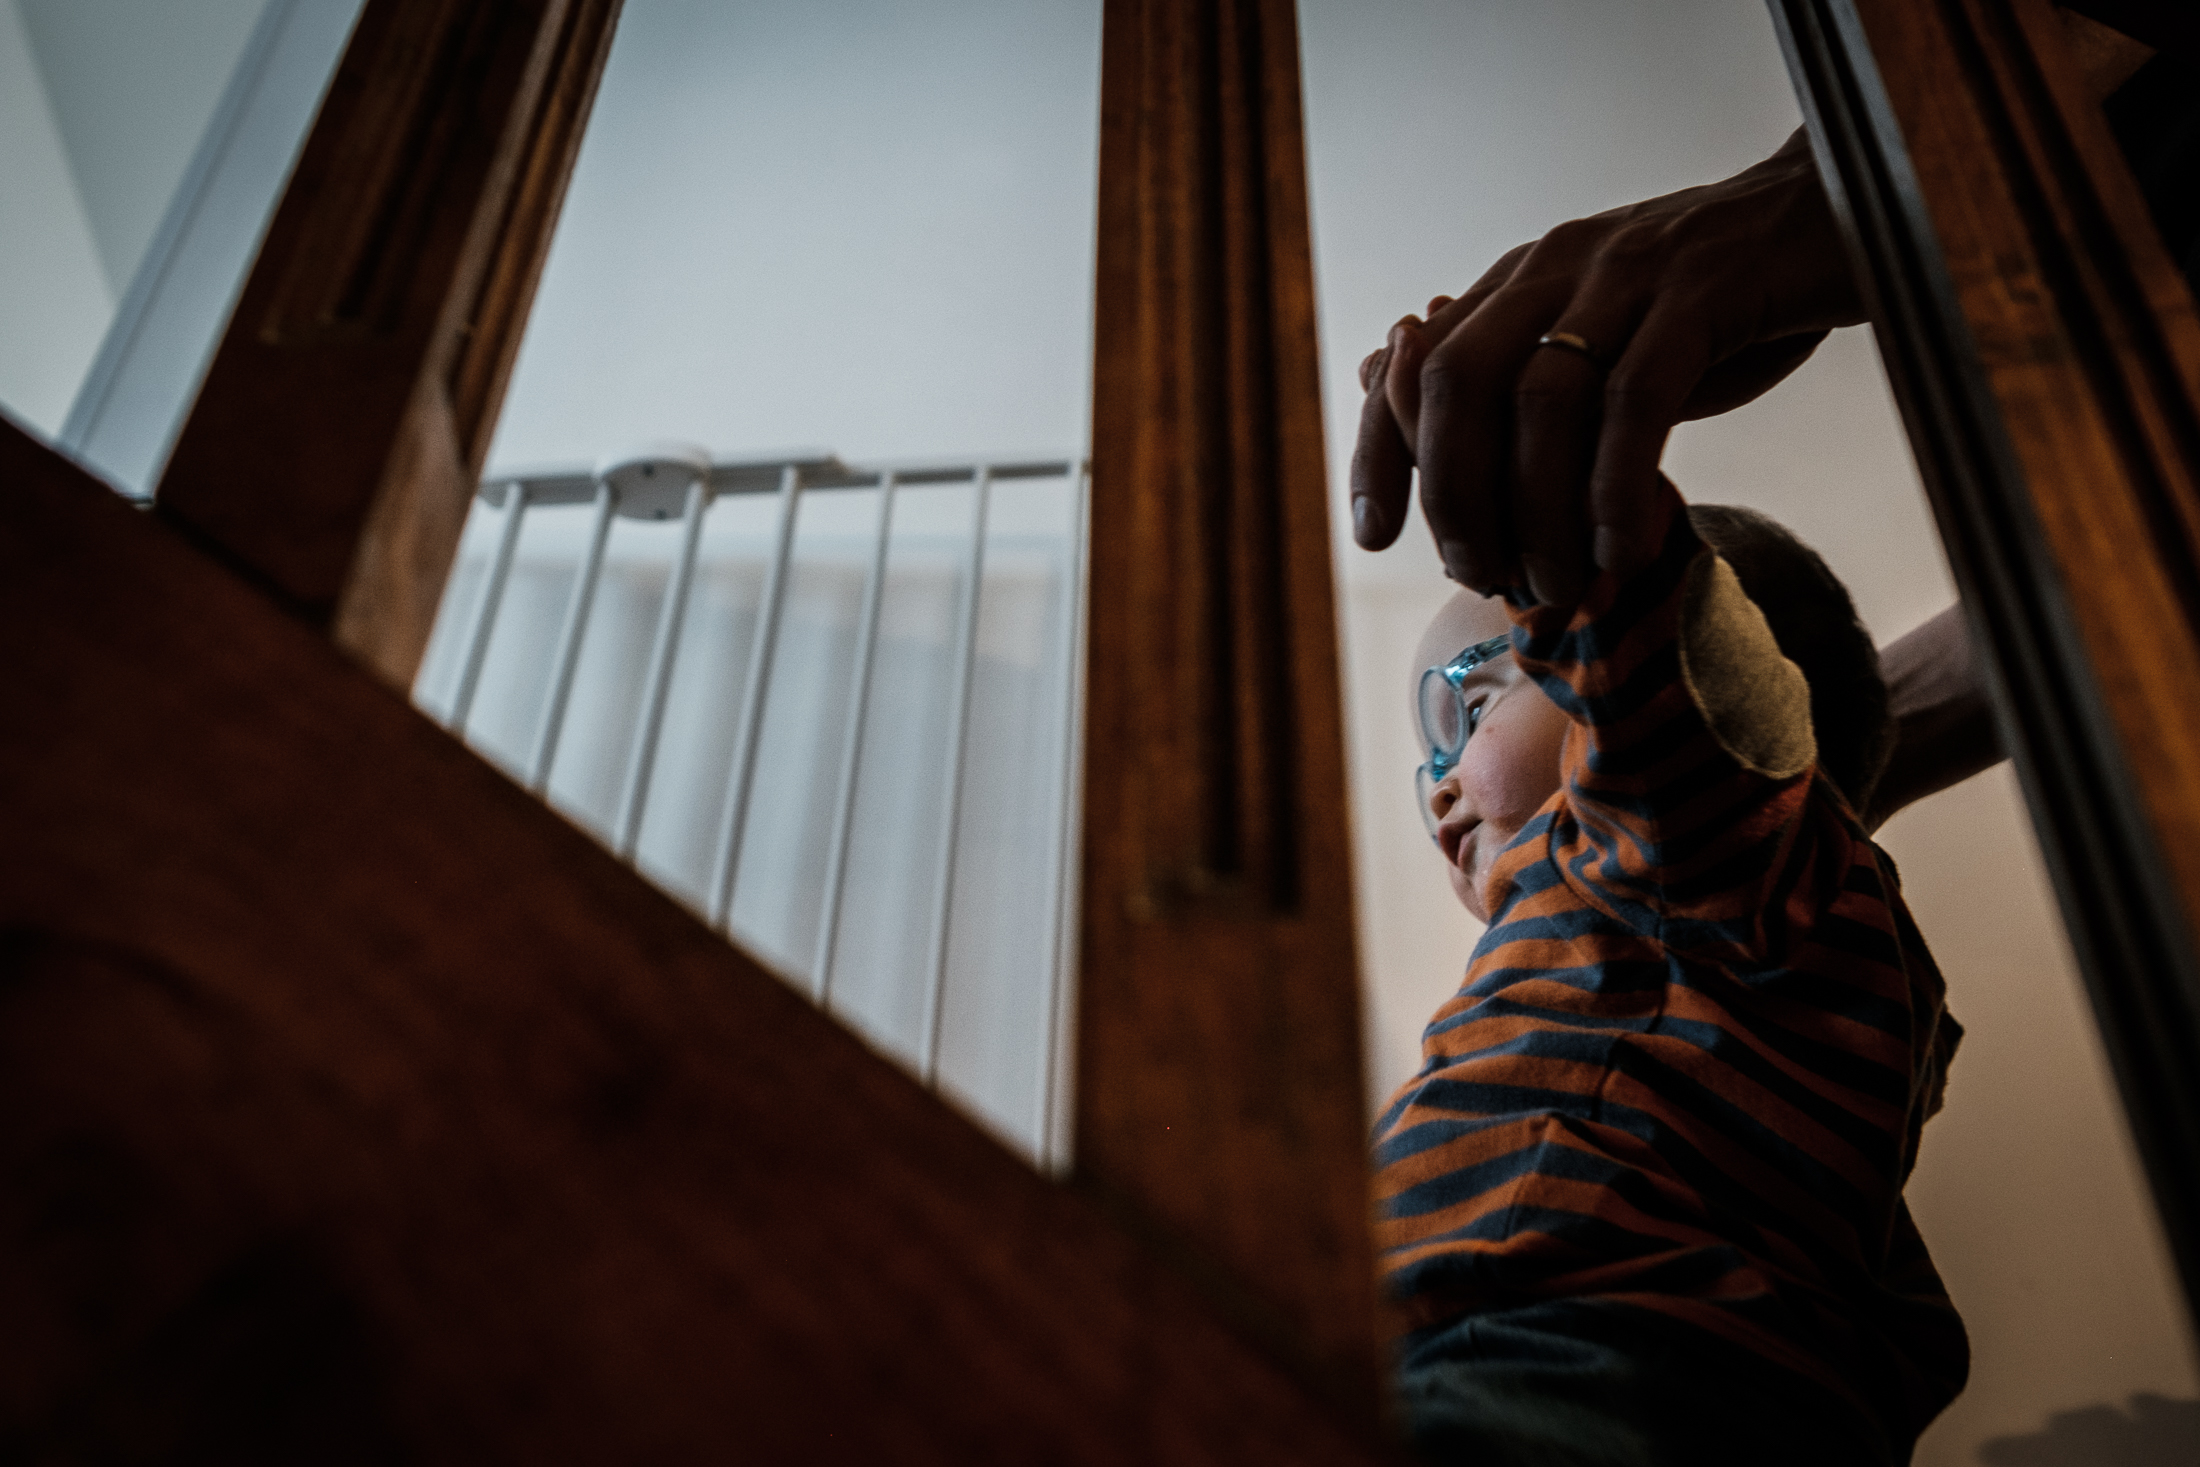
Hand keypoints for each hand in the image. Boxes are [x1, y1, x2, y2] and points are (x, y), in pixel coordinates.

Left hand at [1350, 128, 1865, 606]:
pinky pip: (1636, 402)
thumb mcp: (1603, 345)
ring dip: (1536, 512)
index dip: (1378, 451)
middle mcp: (1557, 268)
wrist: (1831, 216)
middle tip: (1477, 572)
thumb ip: (1529, 391)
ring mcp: (1627, 277)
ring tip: (1557, 583)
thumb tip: (1452, 471)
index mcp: (1521, 280)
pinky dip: (1614, 487)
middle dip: (1452, 495)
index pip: (1414, 367)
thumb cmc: (1713, 306)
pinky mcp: (1704, 295)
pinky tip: (1618, 550)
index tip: (1371, 534)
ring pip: (1543, 403)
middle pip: (1459, 385)